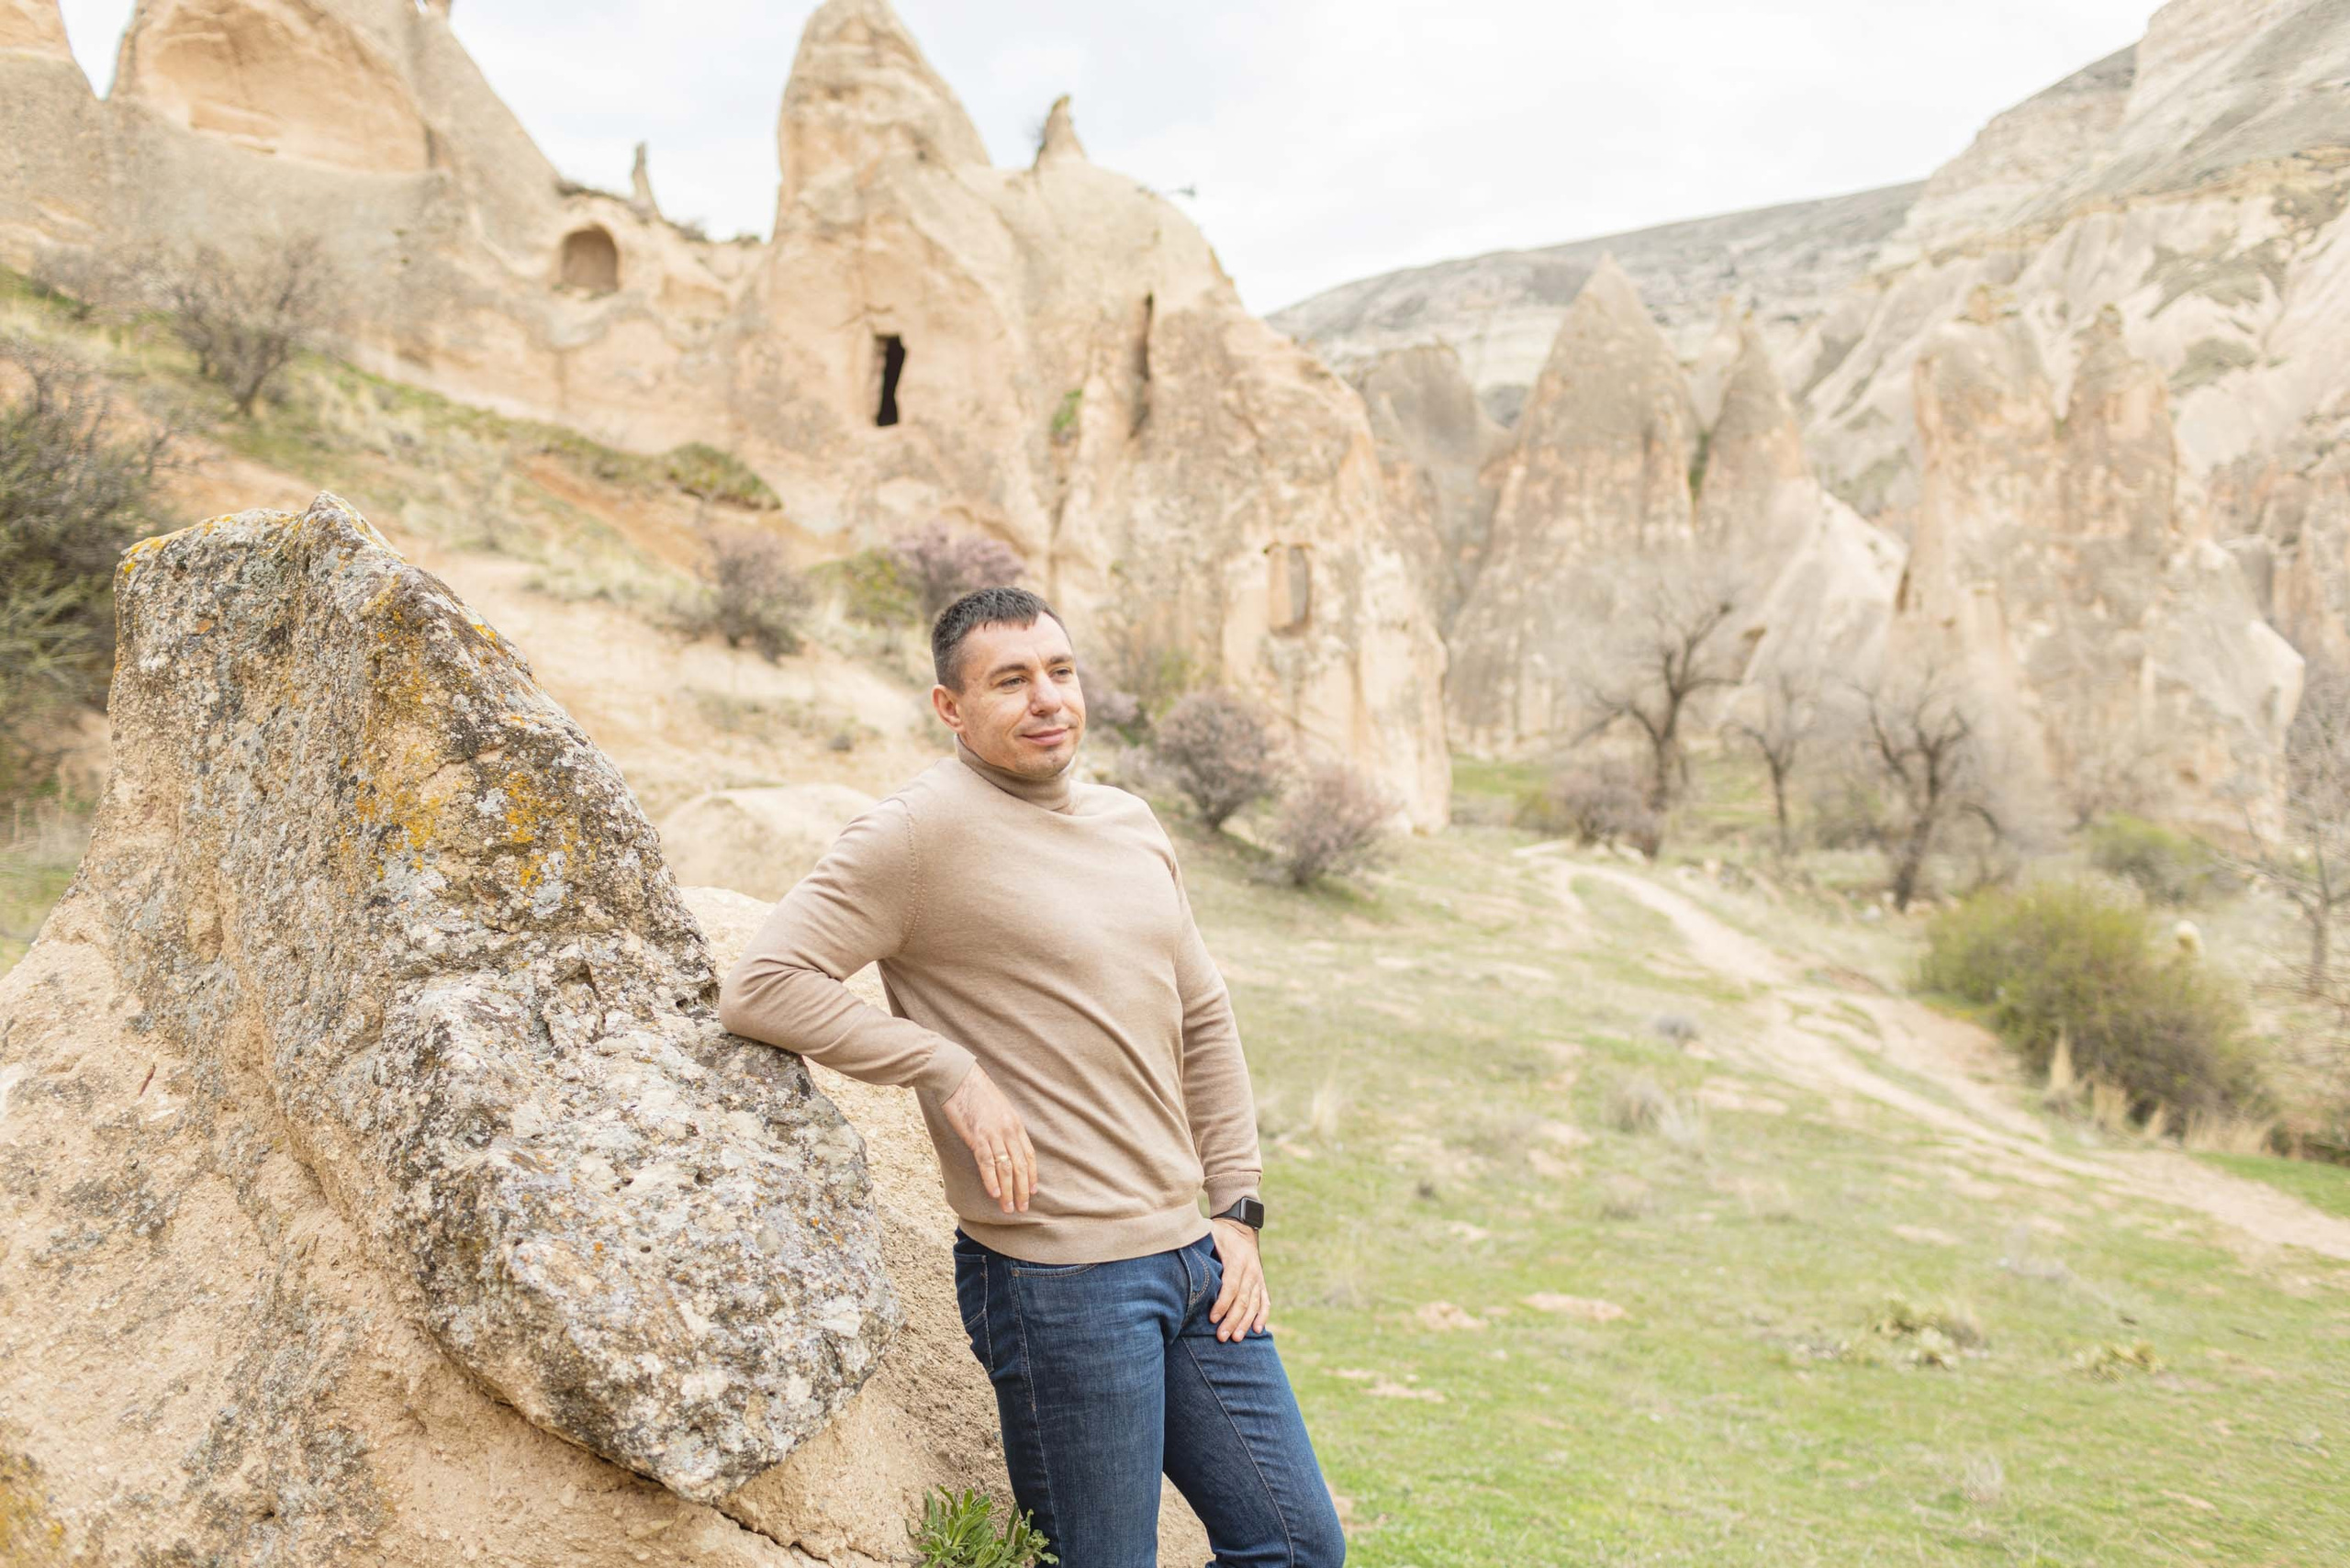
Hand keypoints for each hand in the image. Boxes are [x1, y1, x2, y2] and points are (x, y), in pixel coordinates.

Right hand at [941, 1065, 1035, 1213]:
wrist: (957, 1077)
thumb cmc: (975, 1091)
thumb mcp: (997, 1108)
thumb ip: (1003, 1126)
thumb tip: (1004, 1143)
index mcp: (1015, 1123)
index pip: (1029, 1155)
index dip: (1032, 1175)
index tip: (1033, 1191)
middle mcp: (1008, 1130)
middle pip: (1020, 1166)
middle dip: (1022, 1189)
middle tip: (1023, 1207)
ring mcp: (993, 1133)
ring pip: (1006, 1168)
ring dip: (1008, 1191)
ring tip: (1008, 1208)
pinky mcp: (977, 1136)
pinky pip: (987, 1163)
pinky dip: (991, 1180)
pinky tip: (993, 1193)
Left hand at [1206, 1217, 1268, 1340]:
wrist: (1241, 1227)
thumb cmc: (1219, 1234)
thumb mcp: (1208, 1233)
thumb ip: (1198, 1245)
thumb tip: (1179, 1255)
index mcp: (1237, 1259)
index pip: (1231, 1286)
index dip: (1223, 1304)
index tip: (1212, 1319)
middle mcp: (1251, 1270)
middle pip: (1243, 1299)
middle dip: (1233, 1319)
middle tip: (1222, 1337)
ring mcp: (1258, 1277)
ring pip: (1254, 1303)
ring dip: (1246, 1322)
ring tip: (1236, 1338)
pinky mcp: (1261, 1283)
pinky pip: (1265, 1301)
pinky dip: (1263, 1316)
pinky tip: (1257, 1330)